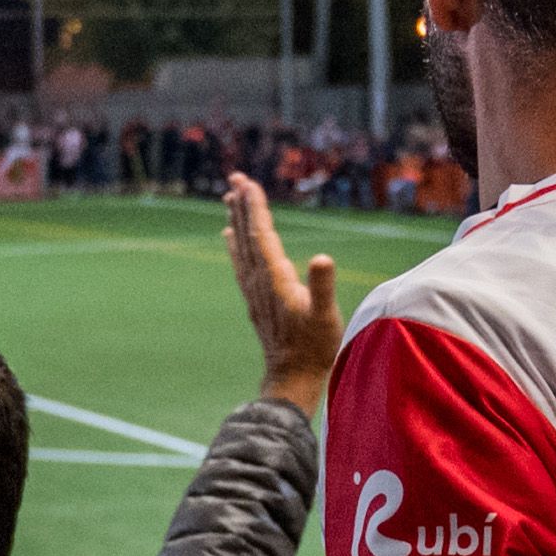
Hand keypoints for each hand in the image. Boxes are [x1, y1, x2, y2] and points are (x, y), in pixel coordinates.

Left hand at [224, 175, 342, 412]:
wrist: (291, 378)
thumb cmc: (314, 347)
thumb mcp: (325, 316)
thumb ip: (322, 287)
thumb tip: (323, 258)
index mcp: (275, 278)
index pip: (261, 234)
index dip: (255, 207)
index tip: (248, 183)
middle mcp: (259, 280)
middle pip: (247, 235)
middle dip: (242, 205)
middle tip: (235, 177)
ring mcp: (254, 290)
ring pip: (241, 247)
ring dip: (237, 221)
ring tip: (230, 198)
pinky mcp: (255, 299)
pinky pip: (241, 263)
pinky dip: (235, 245)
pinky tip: (230, 236)